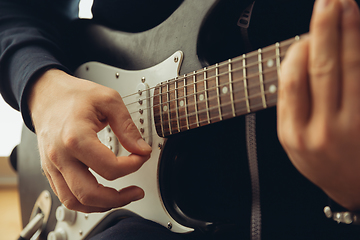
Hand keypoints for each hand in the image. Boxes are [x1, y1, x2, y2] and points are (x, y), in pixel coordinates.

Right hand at [28, 69, 151, 212]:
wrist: (47, 95)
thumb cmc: (75, 95)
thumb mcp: (109, 100)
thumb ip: (128, 127)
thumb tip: (141, 149)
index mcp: (75, 137)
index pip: (110, 168)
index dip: (134, 165)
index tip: (142, 156)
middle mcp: (60, 156)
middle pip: (89, 194)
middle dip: (119, 198)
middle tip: (137, 192)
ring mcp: (53, 165)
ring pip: (74, 202)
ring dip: (102, 205)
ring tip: (121, 197)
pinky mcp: (51, 170)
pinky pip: (65, 196)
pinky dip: (86, 202)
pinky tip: (102, 195)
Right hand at [278, 0, 359, 209]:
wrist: (355, 190)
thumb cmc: (322, 162)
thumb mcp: (293, 143)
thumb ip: (290, 105)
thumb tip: (297, 61)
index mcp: (294, 133)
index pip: (292, 83)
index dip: (297, 53)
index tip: (303, 37)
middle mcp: (322, 130)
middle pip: (322, 68)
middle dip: (323, 29)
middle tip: (326, 1)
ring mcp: (352, 126)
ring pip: (350, 68)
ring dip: (349, 32)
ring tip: (346, 5)